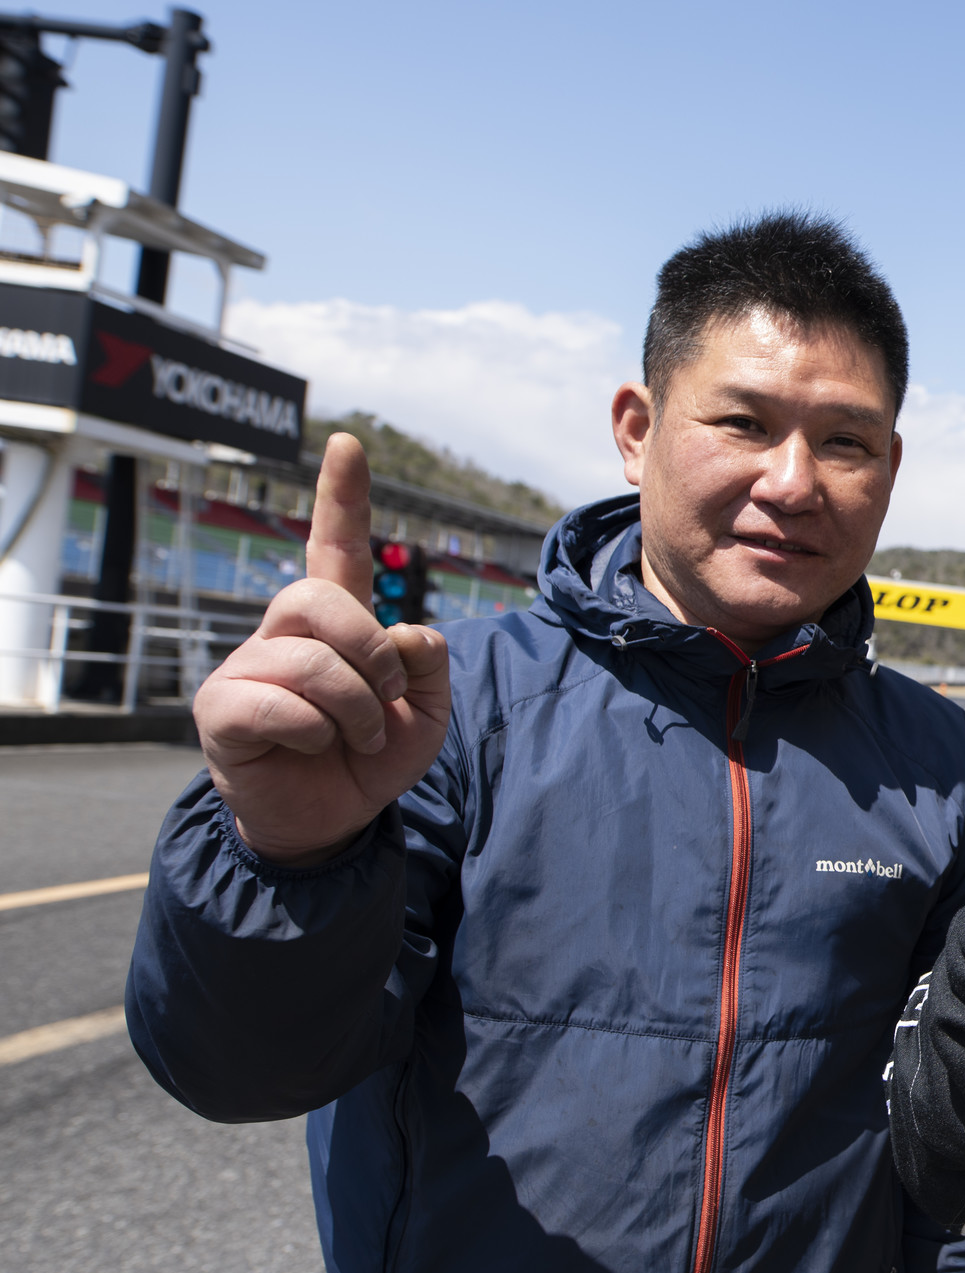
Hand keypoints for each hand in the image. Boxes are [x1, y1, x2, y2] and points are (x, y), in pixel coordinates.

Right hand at [192, 434, 452, 864]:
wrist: (331, 823)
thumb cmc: (371, 758)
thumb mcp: (427, 711)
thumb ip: (429, 664)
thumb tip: (402, 632)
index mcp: (336, 622)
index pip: (334, 545)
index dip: (342, 495)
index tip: (349, 443)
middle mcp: (284, 632)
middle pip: (318, 595)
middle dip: (370, 649)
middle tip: (389, 697)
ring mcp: (247, 666)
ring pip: (309, 659)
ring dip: (356, 706)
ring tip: (358, 736)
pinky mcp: (222, 709)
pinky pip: (277, 703)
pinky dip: (316, 731)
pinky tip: (314, 747)